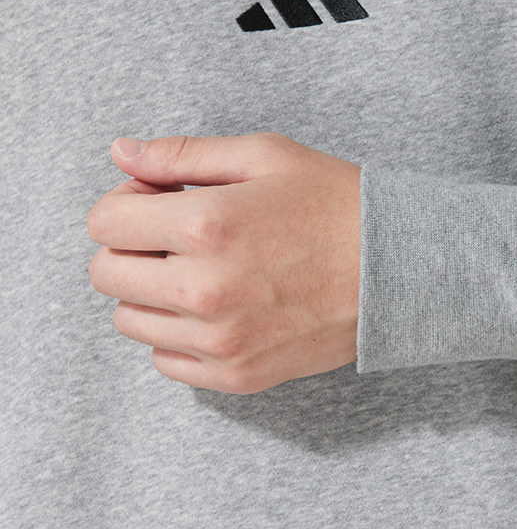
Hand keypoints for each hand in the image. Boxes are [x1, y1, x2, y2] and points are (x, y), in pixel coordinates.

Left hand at [87, 133, 360, 393]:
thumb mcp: (266, 156)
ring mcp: (221, 341)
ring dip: (153, 291)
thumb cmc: (339, 205)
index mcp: (206, 225)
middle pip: (107, 274)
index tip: (157, 202)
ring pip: (132, 321)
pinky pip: (166, 362)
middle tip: (174, 236)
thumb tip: (121, 153)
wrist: (401, 270)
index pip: (103, 224)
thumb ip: (184, 154)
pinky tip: (216, 309)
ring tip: (201, 271)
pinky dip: (177, 335)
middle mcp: (204, 290)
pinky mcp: (239, 375)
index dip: (124, 204)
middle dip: (131, 247)